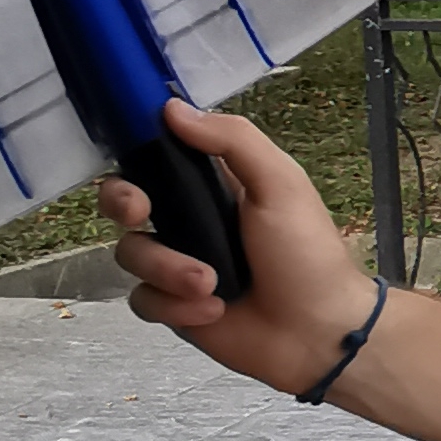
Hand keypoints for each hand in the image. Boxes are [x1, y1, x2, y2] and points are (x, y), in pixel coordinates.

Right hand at [98, 100, 379, 395]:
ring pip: (132, 253)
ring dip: (169, 269)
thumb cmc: (306, 252)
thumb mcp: (279, 183)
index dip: (136, 153)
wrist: (318, 333)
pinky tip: (214, 311)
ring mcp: (177, 263)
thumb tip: (173, 108)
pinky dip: (175, 306)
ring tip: (212, 285)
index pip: (158, 156)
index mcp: (215, 183)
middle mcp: (190, 219)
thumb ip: (232, 140)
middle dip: (122, 202)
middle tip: (140, 214)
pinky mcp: (172, 306)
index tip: (134, 159)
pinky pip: (143, 299)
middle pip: (124, 200)